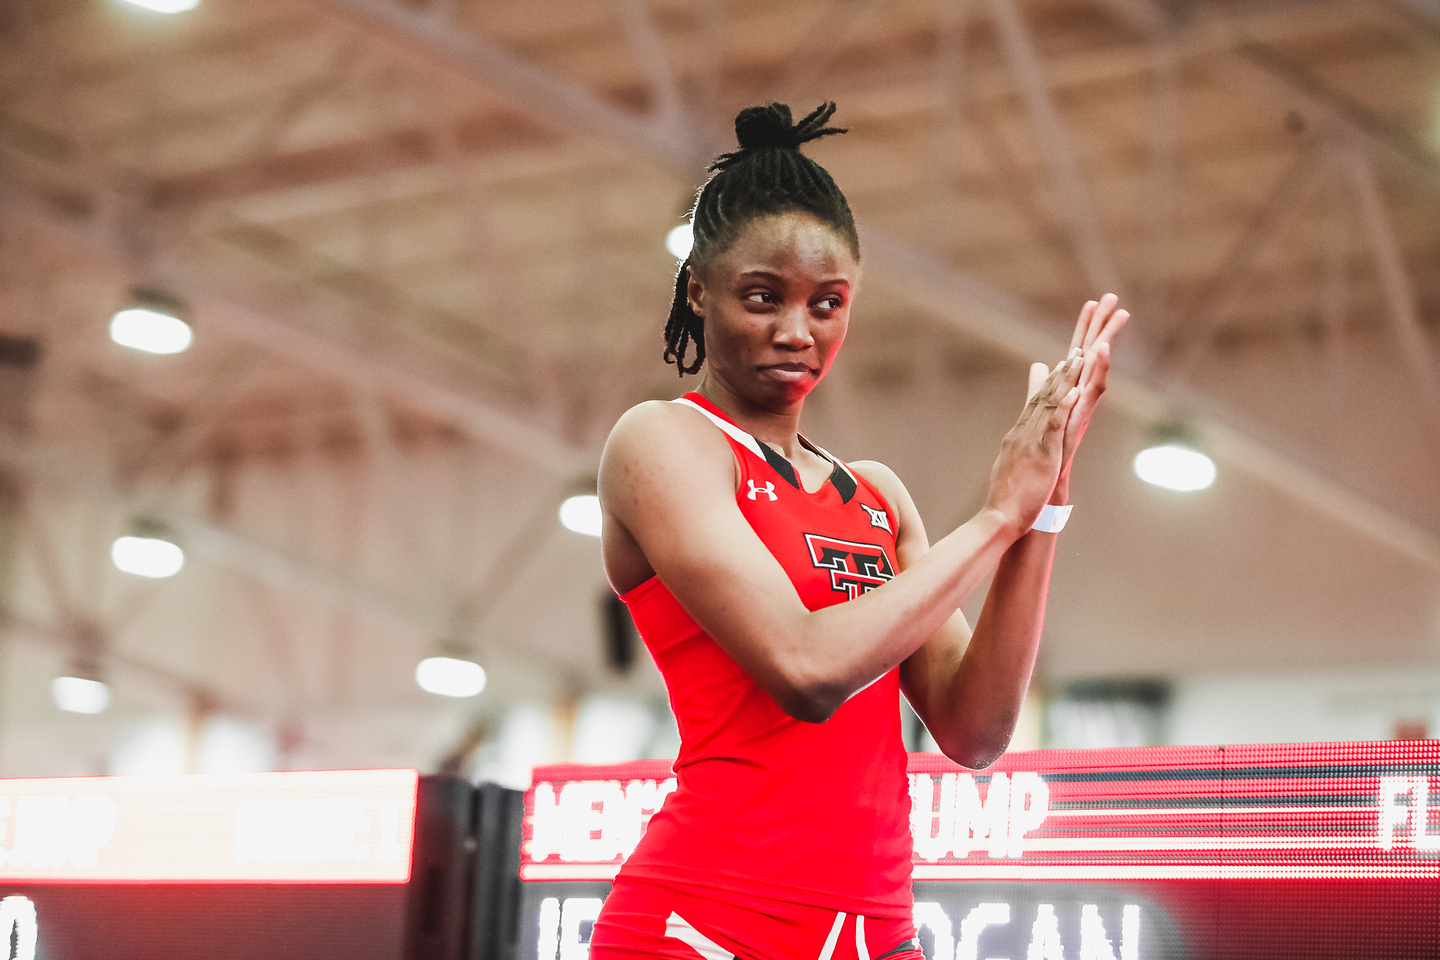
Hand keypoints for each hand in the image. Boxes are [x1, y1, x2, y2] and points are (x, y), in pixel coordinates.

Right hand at [984, 349, 1083, 532]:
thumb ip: (1015, 457)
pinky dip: (1064, 406)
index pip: (1032, 407)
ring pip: (1048, 405)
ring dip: (1063, 381)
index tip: (1056, 368)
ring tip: (1076, 360)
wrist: (998, 518)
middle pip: (1040, 399)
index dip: (1045, 386)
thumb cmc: (1004, 503)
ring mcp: (1031, 443)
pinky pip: (1054, 425)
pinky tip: (1073, 391)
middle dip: (1058, 375)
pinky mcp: (1042, 454)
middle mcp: (1021, 435)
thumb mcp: (1009, 472)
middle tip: (1071, 354)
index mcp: (1015, 439)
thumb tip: (1016, 452)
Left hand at [1053, 293, 1127, 485]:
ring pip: (1096, 374)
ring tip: (1115, 318)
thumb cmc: (1042, 459)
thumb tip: (1040, 365)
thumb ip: (1041, 388)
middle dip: (1102, 328)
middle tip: (1113, 298)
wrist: (1038, 492)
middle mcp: (1078, 402)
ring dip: (1104, 348)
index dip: (1085, 330)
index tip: (1093, 302)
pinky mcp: (1077, 428)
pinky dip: (1093, 375)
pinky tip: (1097, 353)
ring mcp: (1080, 414)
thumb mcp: (1040, 415)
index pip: (1078, 357)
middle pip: (1092, 359)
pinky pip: (1088, 398)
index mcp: (1069, 396)